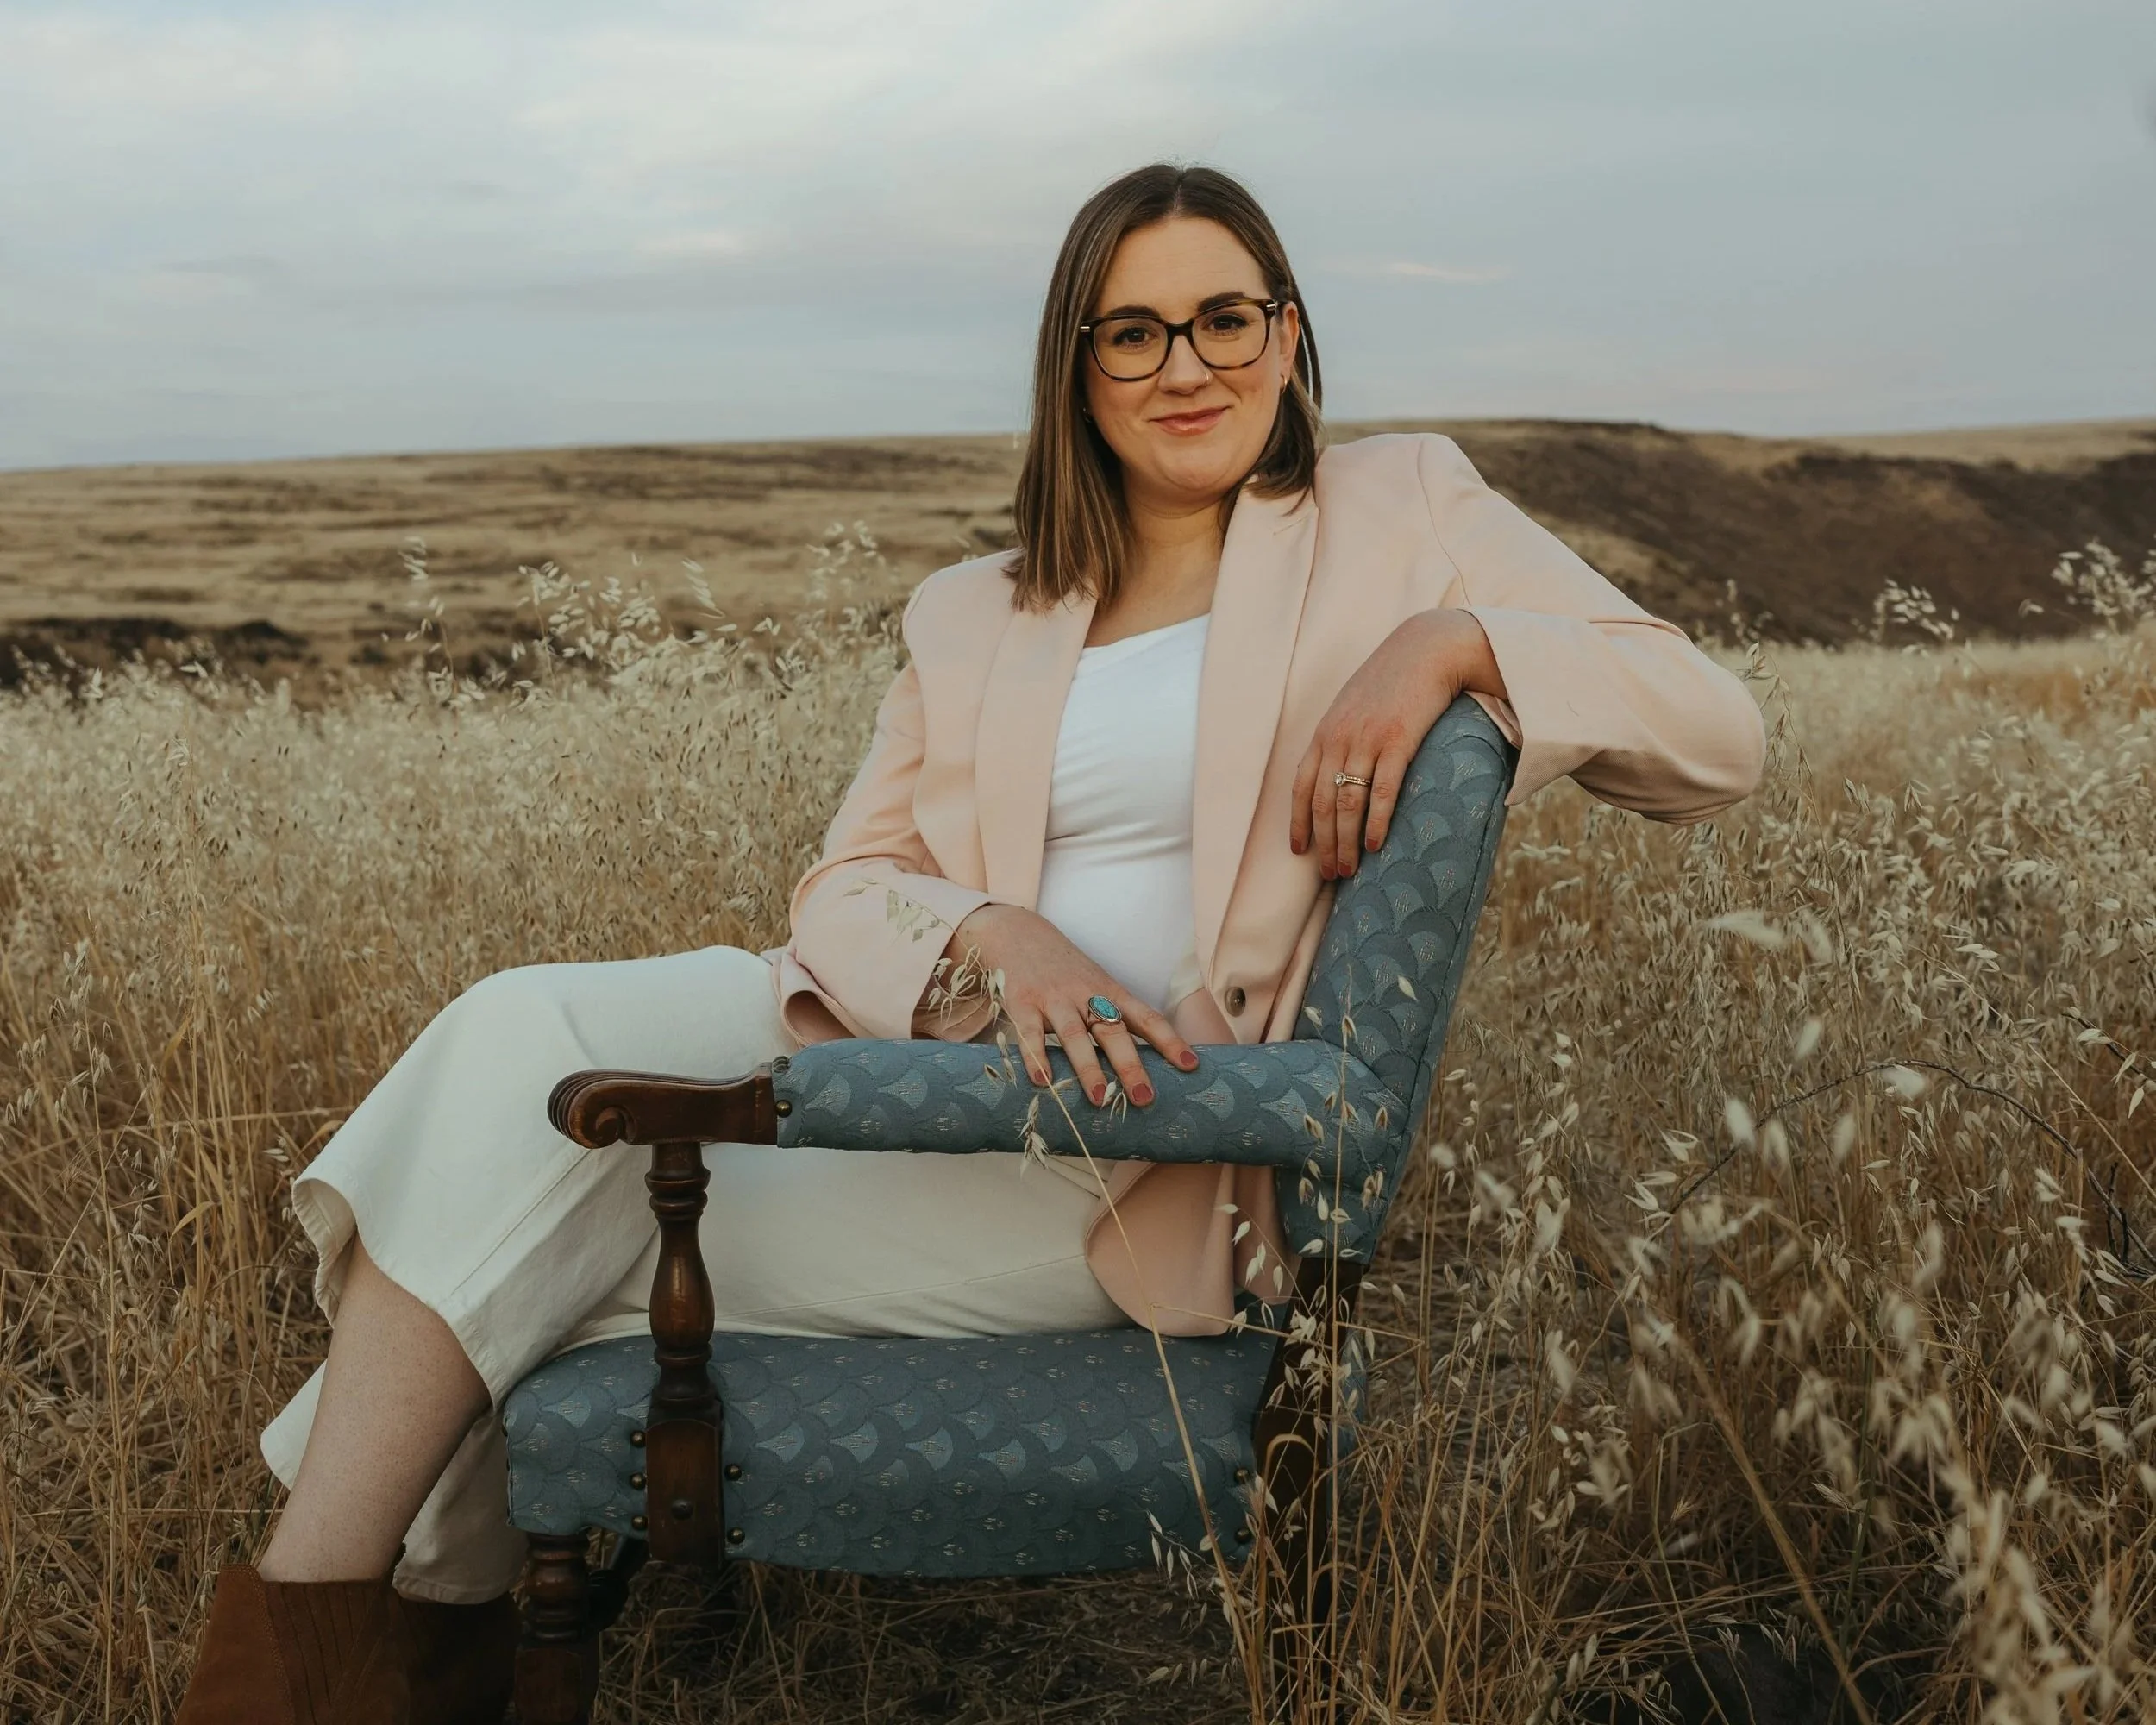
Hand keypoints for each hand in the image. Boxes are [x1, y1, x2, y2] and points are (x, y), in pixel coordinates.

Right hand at [944, 904, 1197, 1105]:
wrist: (1017, 932)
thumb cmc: (1064, 969)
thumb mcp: (1095, 983)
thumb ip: (1112, 1015)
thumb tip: (1142, 1061)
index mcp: (1109, 991)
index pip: (1146, 1018)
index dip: (1170, 1041)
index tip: (1192, 1065)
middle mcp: (1085, 995)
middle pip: (1113, 1031)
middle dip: (1131, 1066)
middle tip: (1145, 1097)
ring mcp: (1053, 999)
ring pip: (1073, 1035)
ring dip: (1088, 1068)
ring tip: (1099, 1099)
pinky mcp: (1021, 1003)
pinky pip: (1030, 1033)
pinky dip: (1036, 1057)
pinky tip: (1043, 1082)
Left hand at [1290, 608, 1503, 879]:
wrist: (1428, 649)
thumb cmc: (1393, 680)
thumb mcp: (1355, 706)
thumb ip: (1343, 736)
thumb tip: (1341, 770)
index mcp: (1326, 732)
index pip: (1302, 787)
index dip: (1299, 822)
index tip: (1299, 851)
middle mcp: (1339, 739)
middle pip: (1323, 804)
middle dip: (1323, 844)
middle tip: (1330, 873)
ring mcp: (1367, 741)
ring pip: (1348, 804)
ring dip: (1346, 843)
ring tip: (1350, 870)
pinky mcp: (1398, 741)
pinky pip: (1382, 791)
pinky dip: (1375, 822)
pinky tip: (1376, 845)